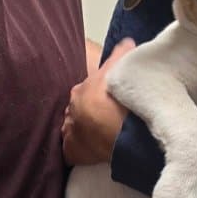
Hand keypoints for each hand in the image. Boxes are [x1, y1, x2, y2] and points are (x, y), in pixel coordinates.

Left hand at [62, 37, 135, 164]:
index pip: (85, 92)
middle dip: (87, 115)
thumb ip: (122, 54)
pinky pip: (72, 152)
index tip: (106, 101)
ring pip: (73, 131)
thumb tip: (127, 42)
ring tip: (99, 137)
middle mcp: (70, 110)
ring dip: (83, 134)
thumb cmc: (117, 92)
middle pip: (77, 112)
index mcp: (80, 90)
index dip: (95, 96)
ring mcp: (70, 131)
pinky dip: (78, 152)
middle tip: (105, 120)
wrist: (115, 124)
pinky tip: (88, 155)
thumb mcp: (121, 66)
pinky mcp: (72, 152)